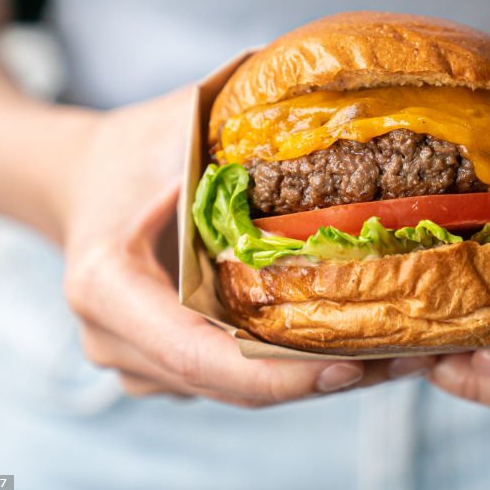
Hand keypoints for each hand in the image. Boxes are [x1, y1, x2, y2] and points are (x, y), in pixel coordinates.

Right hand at [59, 88, 432, 406]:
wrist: (83, 181)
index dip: (279, 372)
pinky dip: (292, 367)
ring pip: (238, 391)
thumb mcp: (180, 124)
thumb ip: (246, 124)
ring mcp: (135, 362)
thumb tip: (343, 98)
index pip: (200, 356)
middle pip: (231, 385)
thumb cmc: (134, 149)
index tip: (353, 364)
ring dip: (317, 378)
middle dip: (321, 378)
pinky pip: (233, 379)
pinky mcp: (162, 368)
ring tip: (398, 354)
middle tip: (406, 359)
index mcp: (108, 286)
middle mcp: (113, 340)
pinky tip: (354, 344)